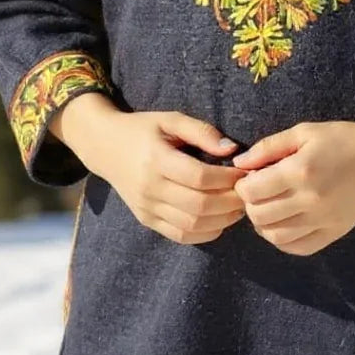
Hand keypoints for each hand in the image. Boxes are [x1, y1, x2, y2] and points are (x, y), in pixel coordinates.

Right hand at [74, 105, 249, 245]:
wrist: (105, 147)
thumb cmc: (143, 129)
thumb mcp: (170, 119)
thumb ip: (201, 131)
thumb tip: (232, 149)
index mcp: (156, 160)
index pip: (199, 177)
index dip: (227, 178)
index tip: (245, 172)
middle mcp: (150, 188)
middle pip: (199, 205)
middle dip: (230, 202)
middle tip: (249, 193)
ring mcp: (147, 208)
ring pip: (192, 225)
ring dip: (222, 220)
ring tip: (239, 207)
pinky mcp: (147, 220)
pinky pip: (181, 235)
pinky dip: (206, 233)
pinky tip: (221, 220)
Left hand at [230, 120, 354, 255]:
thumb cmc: (343, 139)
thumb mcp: (305, 132)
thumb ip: (269, 147)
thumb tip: (239, 163)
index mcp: (300, 171)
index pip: (252, 191)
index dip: (242, 185)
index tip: (249, 176)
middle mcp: (310, 200)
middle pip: (259, 217)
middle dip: (250, 205)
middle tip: (257, 192)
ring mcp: (323, 221)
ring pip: (275, 237)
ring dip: (263, 224)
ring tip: (269, 207)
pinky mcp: (334, 234)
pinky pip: (298, 248)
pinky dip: (283, 241)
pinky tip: (284, 223)